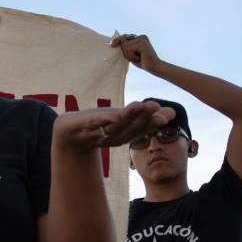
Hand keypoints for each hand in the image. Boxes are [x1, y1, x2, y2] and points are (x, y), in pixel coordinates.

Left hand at [54, 101, 175, 152]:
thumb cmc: (99, 124)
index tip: (168, 115)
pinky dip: (103, 120)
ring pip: (116, 126)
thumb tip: (172, 113)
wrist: (69, 131)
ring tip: (139, 104)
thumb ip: (145, 117)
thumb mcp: (123, 119)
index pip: (141, 130)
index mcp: (123, 135)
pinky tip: (113, 115)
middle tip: (155, 106)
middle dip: (143, 118)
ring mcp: (98, 132)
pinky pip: (94, 123)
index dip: (154, 123)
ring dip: (128, 116)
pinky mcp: (83, 125)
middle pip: (130, 128)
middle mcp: (112, 137)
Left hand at [110, 33, 160, 72]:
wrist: (154, 67)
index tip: (111, 45)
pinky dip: (132, 56)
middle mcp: (141, 36)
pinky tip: (140, 58)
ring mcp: (142, 39)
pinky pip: (129, 49)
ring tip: (138, 58)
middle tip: (136, 57)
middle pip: (123, 41)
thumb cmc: (142, 61)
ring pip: (125, 46)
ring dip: (129, 55)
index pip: (124, 36)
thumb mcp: (131, 54)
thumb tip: (116, 42)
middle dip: (125, 52)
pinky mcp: (142, 43)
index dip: (117, 41)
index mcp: (139, 37)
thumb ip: (125, 47)